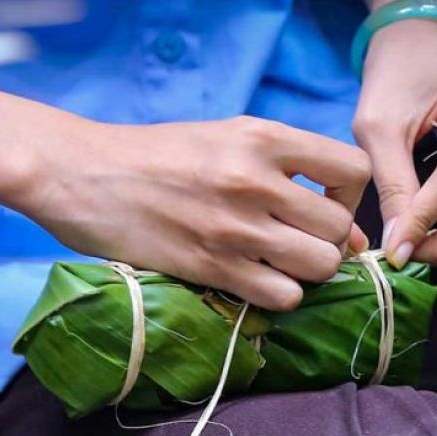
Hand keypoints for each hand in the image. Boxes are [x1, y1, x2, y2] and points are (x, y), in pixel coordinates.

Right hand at [18, 116, 370, 310]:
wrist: (82, 174)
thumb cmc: (156, 155)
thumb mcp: (224, 138)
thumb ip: (286, 170)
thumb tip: (349, 231)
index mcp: (263, 138)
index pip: (354, 170)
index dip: (348, 195)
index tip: (320, 204)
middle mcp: (256, 180)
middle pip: (339, 227)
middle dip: (328, 242)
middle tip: (297, 242)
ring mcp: (235, 226)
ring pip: (320, 265)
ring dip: (306, 272)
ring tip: (277, 263)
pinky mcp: (211, 267)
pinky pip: (283, 296)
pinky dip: (278, 296)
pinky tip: (253, 281)